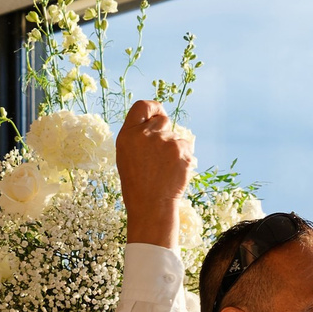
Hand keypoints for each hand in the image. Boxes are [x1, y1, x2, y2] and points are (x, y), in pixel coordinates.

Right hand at [115, 99, 193, 248]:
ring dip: (173, 148)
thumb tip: (155, 118)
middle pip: (162, 120)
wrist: (151, 205)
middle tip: (157, 155)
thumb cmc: (136, 183)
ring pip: (176, 136)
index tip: (156, 115)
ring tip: (163, 168)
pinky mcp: (183, 151)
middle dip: (163, 133)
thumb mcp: (126, 155)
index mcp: (128, 135)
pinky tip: (173, 171)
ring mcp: (166, 142)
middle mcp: (147, 134)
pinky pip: (186, 147)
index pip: (143, 106)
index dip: (153, 109)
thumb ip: (137, 134)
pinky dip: (182, 157)